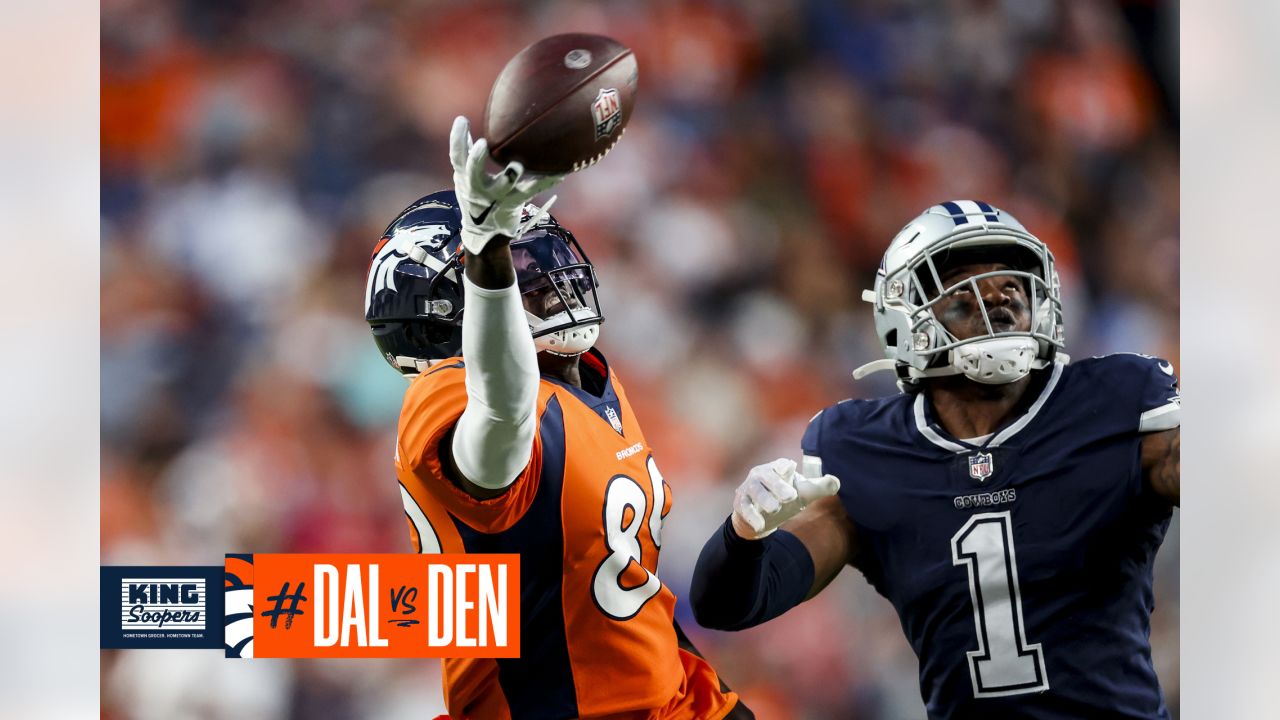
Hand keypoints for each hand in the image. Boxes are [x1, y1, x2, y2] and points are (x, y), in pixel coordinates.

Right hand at [449, 116, 562, 254]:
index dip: (457, 138)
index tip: (463, 120)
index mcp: (465, 178)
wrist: (485, 232)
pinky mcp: (514, 203)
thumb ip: (466, 152)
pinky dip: (546, 181)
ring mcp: (497, 197)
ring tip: (517, 166)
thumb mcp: (464, 176)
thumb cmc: (476, 196)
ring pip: (504, 186)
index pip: (456, 156)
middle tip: (482, 144)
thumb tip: (462, 121)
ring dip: (509, 175)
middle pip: (473, 173)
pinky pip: (531, 190)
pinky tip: (560, 173)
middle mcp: (479, 188)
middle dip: (476, 160)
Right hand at [731, 458, 840, 539]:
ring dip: (764, 499)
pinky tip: (760, 525)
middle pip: (766, 476)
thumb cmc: (782, 499)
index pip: (780, 464)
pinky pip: (744, 508)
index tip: (791, 468)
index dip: (785, 466)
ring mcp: (749, 489)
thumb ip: (819, 488)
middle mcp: (760, 475)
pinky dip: (752, 517)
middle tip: (791, 496)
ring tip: (775, 508)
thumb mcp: (802, 494)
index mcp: (777, 469)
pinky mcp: (740, 504)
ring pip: (754, 491)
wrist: (759, 519)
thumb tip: (836, 482)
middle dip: (778, 485)